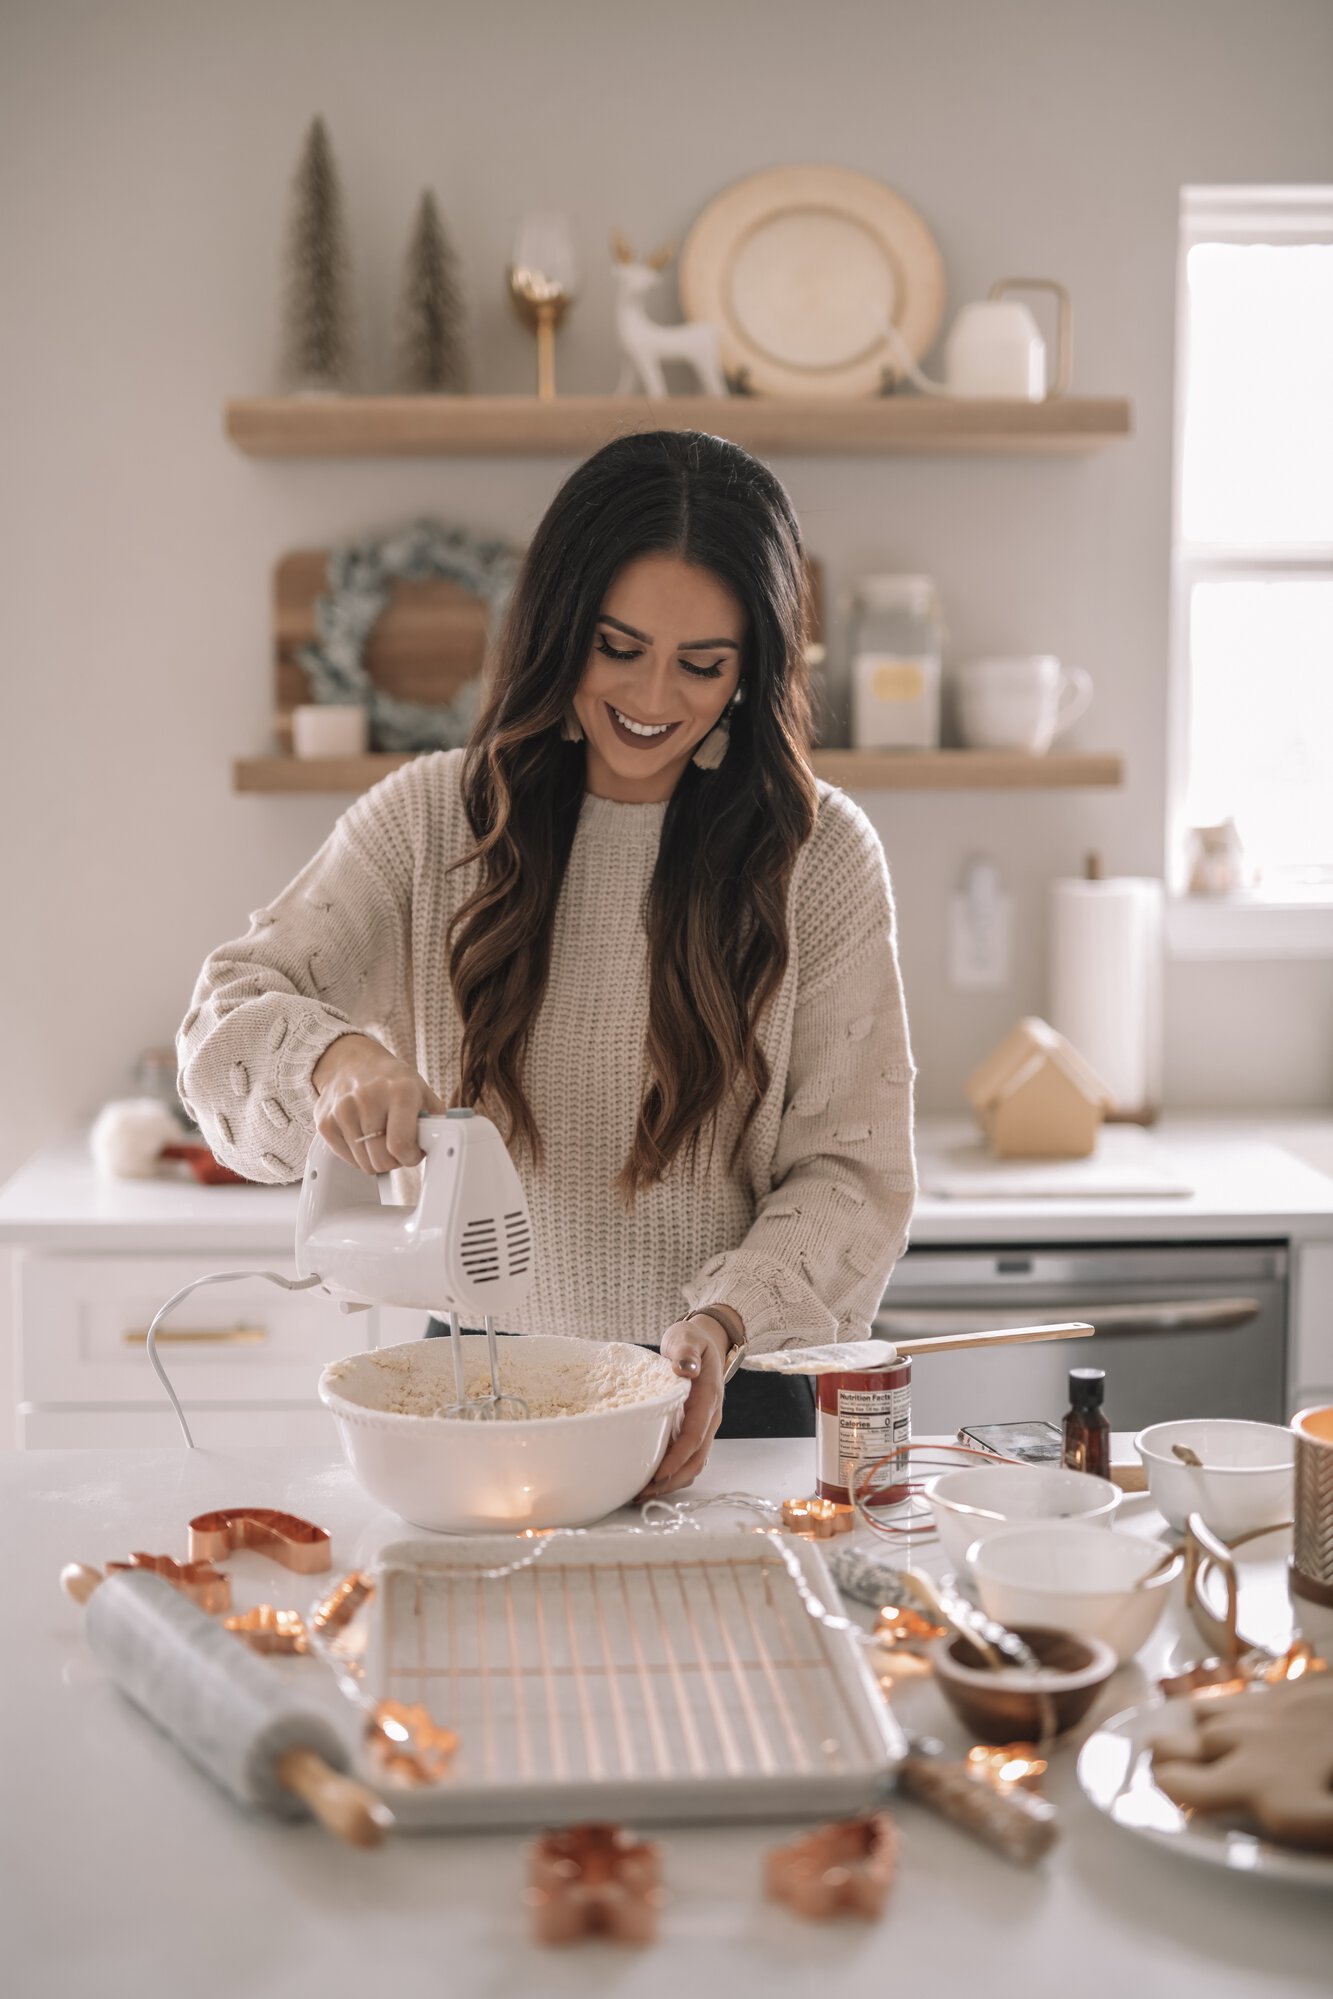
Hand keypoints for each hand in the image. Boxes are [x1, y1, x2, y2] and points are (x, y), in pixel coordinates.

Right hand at [312, 1034, 447, 1175]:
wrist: (351, 1062)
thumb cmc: (390, 1080)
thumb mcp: (421, 1090)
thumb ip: (436, 1119)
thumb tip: (447, 1142)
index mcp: (399, 1091)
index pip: (400, 1145)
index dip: (410, 1158)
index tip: (413, 1153)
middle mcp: (368, 1098)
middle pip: (381, 1160)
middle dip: (394, 1161)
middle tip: (397, 1146)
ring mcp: (343, 1110)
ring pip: (364, 1163)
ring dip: (376, 1158)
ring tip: (380, 1138)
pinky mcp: (325, 1122)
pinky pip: (347, 1158)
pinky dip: (358, 1155)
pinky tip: (363, 1136)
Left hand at [636, 1314, 730, 1500]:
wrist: (705, 1342)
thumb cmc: (692, 1341)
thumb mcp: (687, 1339)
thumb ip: (686, 1353)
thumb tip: (685, 1369)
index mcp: (708, 1398)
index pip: (694, 1436)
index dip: (676, 1459)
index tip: (657, 1475)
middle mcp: (709, 1417)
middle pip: (696, 1460)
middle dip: (672, 1480)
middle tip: (641, 1492)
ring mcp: (703, 1425)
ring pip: (693, 1464)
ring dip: (671, 1482)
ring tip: (640, 1492)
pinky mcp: (693, 1429)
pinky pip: (687, 1457)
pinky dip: (671, 1473)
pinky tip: (649, 1477)